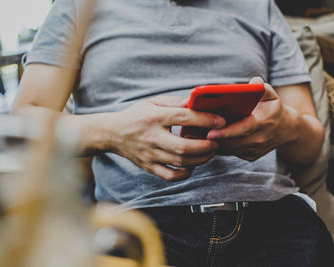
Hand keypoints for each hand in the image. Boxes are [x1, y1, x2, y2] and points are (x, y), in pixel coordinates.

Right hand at [110, 96, 225, 180]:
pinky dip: (185, 173)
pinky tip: (193, 164)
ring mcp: (149, 155)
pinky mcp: (148, 167)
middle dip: (205, 146)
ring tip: (209, 151)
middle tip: (216, 141)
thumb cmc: (136, 115)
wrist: (113, 133)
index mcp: (154, 117)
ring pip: (180, 162)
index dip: (205, 120)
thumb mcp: (153, 102)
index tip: (220, 121)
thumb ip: (175, 102)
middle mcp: (151, 137)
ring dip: (200, 159)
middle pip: (183, 147)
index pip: (184, 118)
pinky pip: (170, 175)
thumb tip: (196, 102)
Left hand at [206, 77, 288, 160]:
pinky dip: (220, 146)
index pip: (243, 129)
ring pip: (230, 148)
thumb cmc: (273, 108)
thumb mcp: (271, 95)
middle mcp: (260, 139)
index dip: (226, 132)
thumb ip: (262, 88)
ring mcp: (255, 150)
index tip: (210, 133)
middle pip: (233, 141)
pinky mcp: (250, 156)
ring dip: (215, 142)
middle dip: (215, 138)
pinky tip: (209, 138)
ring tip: (199, 133)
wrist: (286, 130)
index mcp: (264, 122)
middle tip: (197, 133)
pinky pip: (231, 152)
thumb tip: (254, 82)